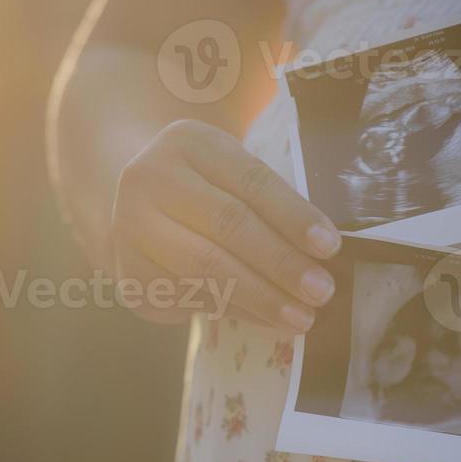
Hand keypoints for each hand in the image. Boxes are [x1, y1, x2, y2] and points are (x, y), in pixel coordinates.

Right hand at [111, 120, 340, 329]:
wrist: (140, 204)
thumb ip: (270, 203)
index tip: (330, 247)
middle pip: (227, 225)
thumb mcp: (233, 173)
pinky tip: (266, 319)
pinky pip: (191, 299)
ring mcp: (131, 229)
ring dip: (261, 297)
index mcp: (189, 142)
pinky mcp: (131, 276)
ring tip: (302, 316)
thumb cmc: (207, 188)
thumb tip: (319, 255)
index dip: (293, 216)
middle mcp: (149, 179)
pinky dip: (235, 311)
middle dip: (281, 263)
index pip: (250, 181)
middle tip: (321, 291)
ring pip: (206, 268)